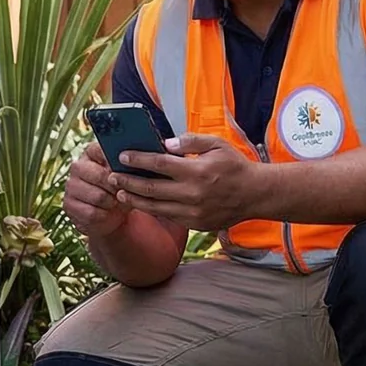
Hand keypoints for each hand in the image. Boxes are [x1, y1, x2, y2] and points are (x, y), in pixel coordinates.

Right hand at [61, 141, 130, 236]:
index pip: (100, 150)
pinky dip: (103, 215)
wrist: (109, 216)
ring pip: (98, 196)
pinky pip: (92, 212)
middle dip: (116, 187)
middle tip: (124, 192)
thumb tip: (134, 164)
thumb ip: (126, 167)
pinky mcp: (69, 205)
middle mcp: (77, 166)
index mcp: (91, 153)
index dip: (115, 162)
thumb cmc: (119, 190)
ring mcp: (71, 186)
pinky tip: (106, 212)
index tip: (125, 171)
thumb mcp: (125, 177)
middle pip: (100, 175)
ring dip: (111, 202)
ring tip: (116, 202)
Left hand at [106, 134, 264, 231]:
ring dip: (133, 200)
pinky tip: (140, 202)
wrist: (255, 195)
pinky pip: (167, 216)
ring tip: (118, 192)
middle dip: (127, 182)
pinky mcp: (195, 224)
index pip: (159, 164)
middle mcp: (193, 194)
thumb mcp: (216, 144)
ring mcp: (193, 212)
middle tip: (110, 176)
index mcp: (197, 171)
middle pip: (150, 189)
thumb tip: (165, 144)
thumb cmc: (234, 166)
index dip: (138, 160)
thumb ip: (190, 141)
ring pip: (154, 207)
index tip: (122, 155)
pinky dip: (151, 209)